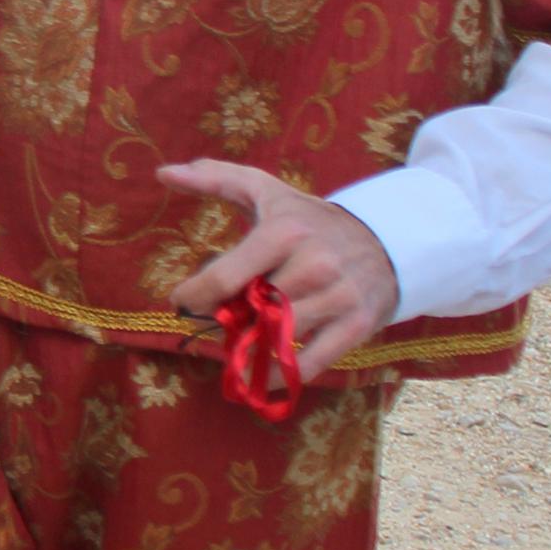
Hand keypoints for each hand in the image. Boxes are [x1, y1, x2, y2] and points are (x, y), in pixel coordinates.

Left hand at [160, 160, 397, 381]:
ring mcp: (338, 297)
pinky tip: (259, 377)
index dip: (193, 297)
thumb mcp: (266, 191)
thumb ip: (215, 179)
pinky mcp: (356, 325)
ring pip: (276, 338)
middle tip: (218, 317)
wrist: (386, 239)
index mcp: (285, 232)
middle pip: (250, 311)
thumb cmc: (310, 218)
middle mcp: (313, 265)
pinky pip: (310, 364)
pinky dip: (279, 376)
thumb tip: (164, 172)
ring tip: (238, 338)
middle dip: (226, 318)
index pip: (224, 280)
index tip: (182, 301)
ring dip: (248, 347)